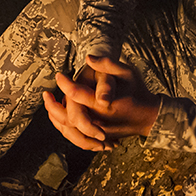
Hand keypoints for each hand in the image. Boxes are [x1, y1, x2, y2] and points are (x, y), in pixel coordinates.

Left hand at [42, 56, 160, 150]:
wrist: (149, 116)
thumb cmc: (138, 91)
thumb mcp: (128, 72)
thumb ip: (108, 64)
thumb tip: (88, 57)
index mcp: (105, 105)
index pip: (77, 95)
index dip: (65, 84)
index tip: (59, 75)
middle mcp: (99, 121)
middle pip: (69, 117)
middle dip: (53, 106)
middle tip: (45, 94)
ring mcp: (98, 132)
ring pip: (70, 131)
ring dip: (55, 118)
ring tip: (48, 104)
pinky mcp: (98, 138)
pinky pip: (75, 137)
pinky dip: (64, 128)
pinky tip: (57, 117)